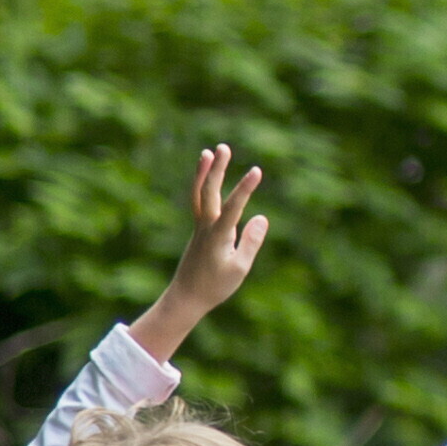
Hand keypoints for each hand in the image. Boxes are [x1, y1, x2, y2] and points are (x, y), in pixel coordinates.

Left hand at [135, 144, 269, 359]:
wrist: (185, 298)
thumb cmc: (215, 287)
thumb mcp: (239, 269)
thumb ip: (250, 242)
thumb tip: (261, 217)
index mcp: (216, 237)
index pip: (233, 208)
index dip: (245, 189)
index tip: (257, 170)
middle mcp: (205, 227)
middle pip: (208, 193)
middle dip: (216, 169)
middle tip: (222, 147)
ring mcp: (199, 227)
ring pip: (200, 194)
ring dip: (204, 173)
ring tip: (209, 153)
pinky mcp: (199, 231)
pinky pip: (199, 202)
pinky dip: (203, 186)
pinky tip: (209, 177)